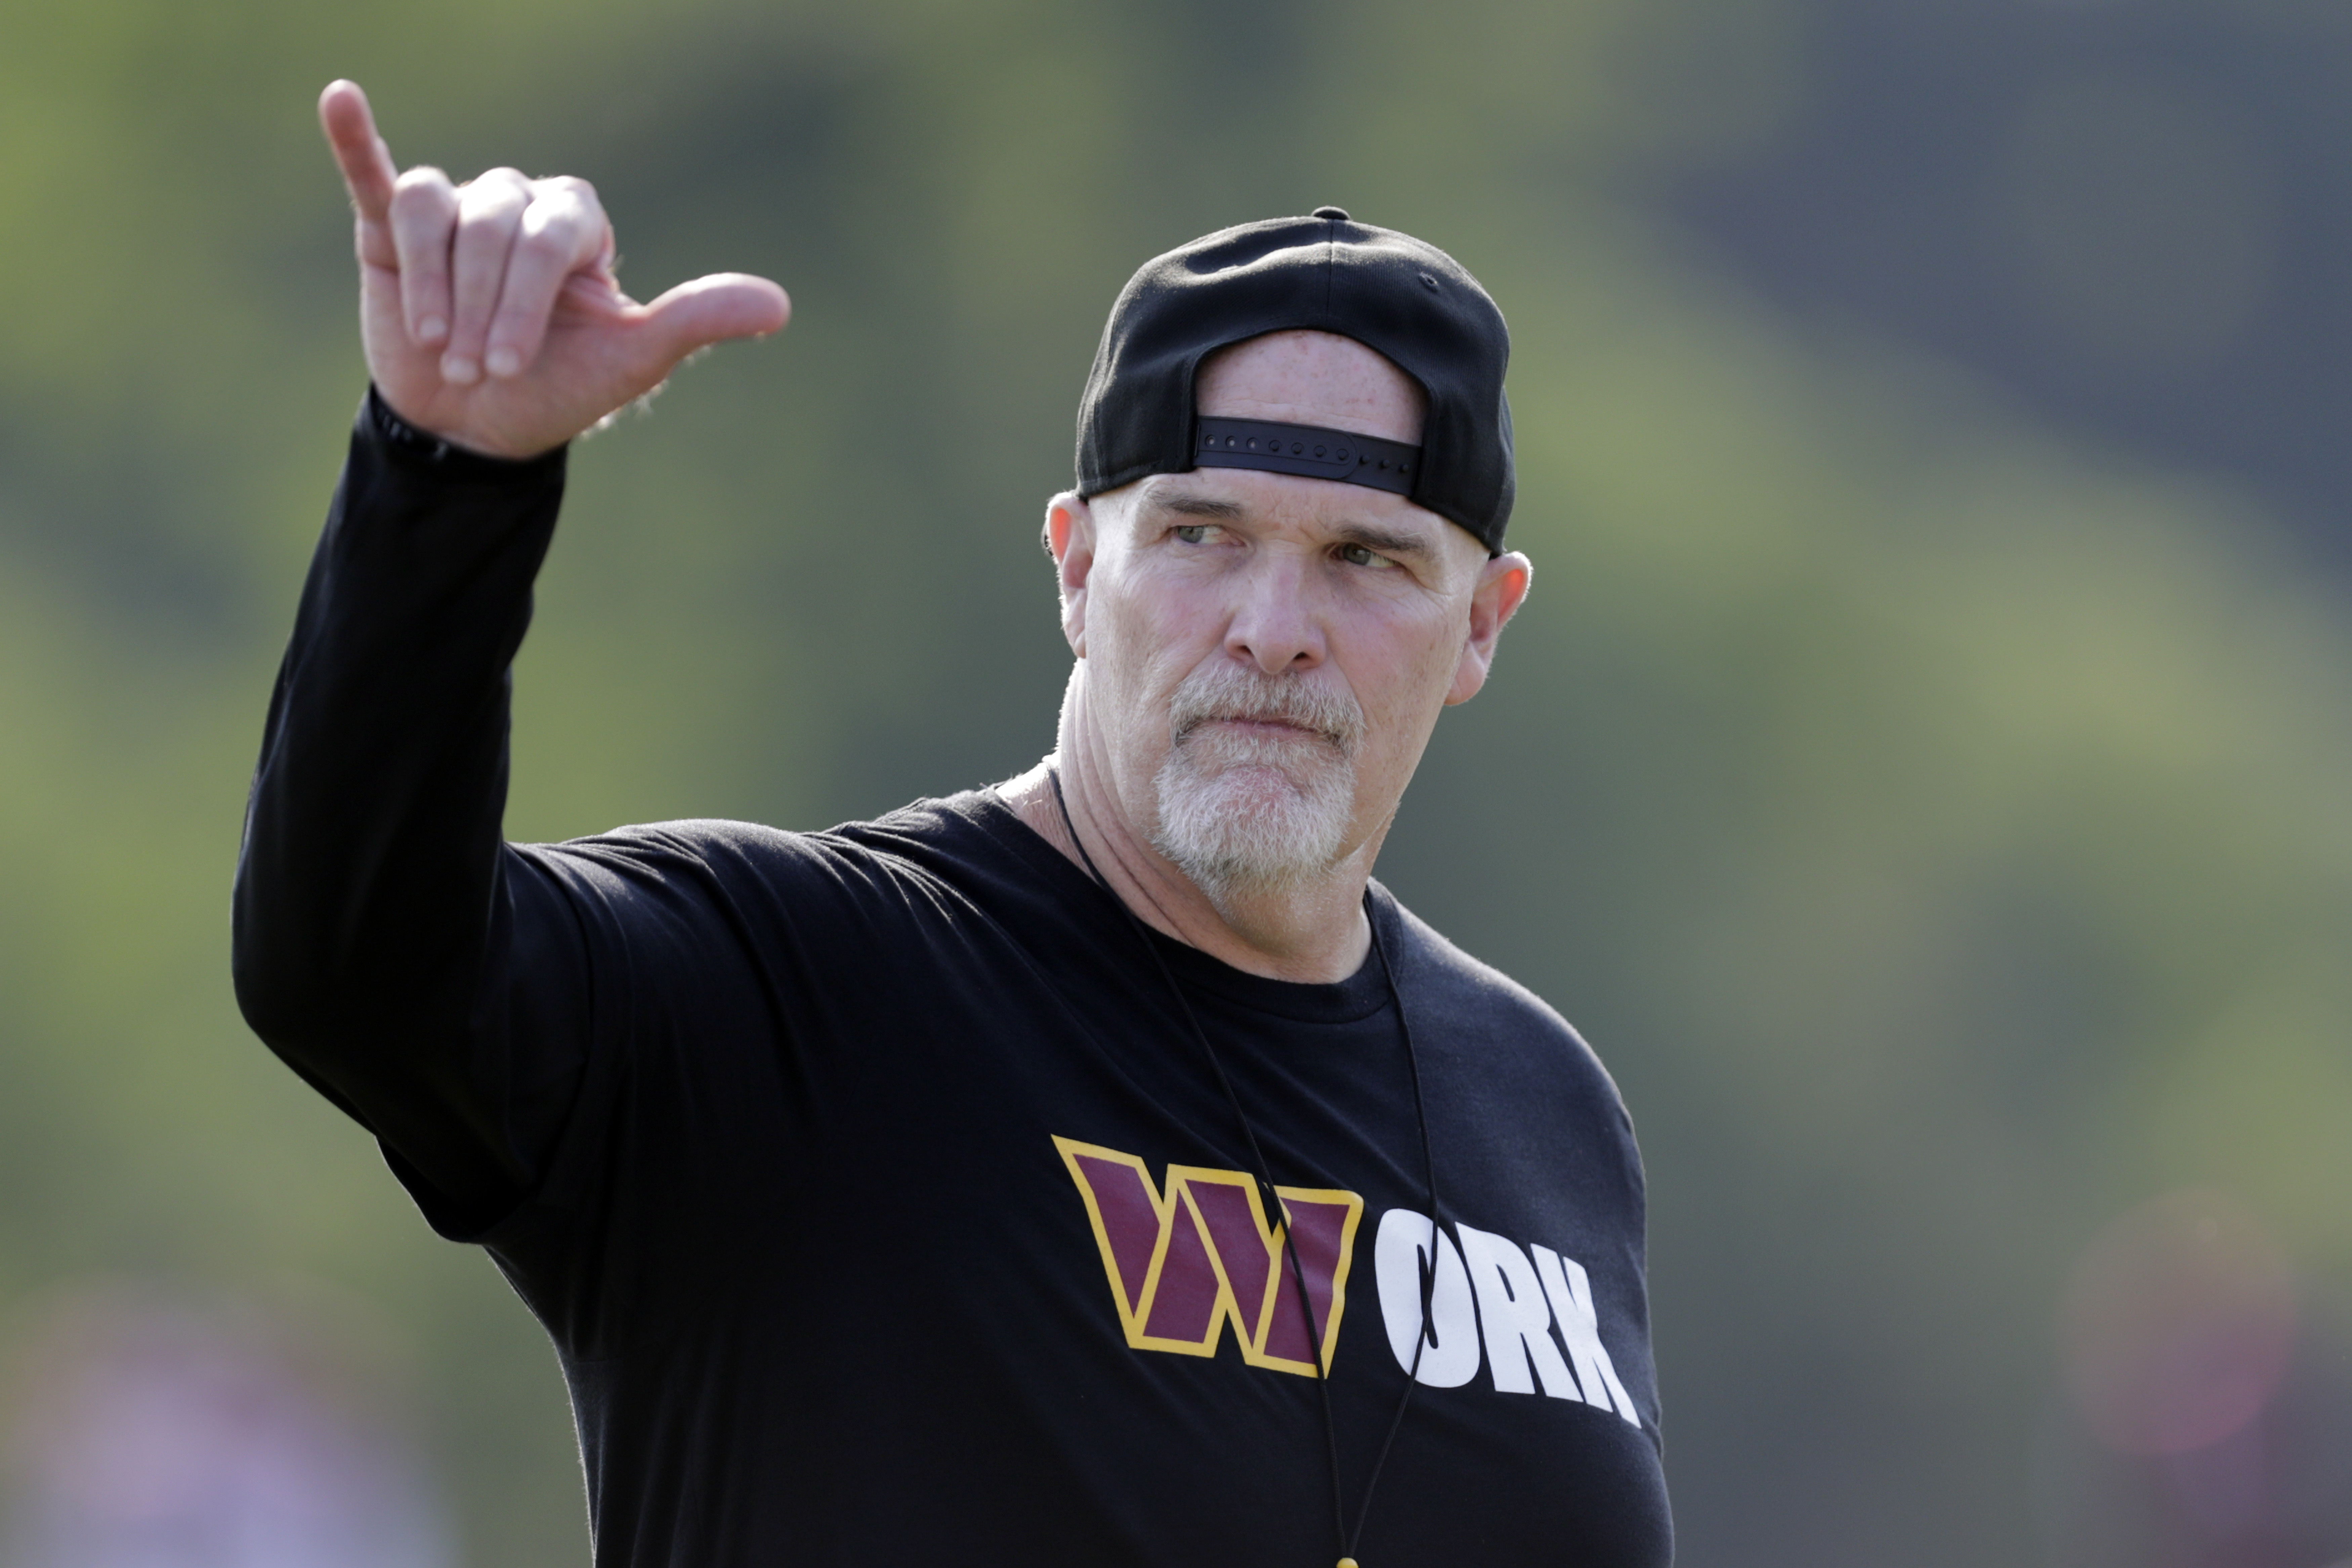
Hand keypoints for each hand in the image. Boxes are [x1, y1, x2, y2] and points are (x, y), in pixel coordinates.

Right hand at [319, 80, 789, 458]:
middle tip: (477, 368)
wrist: (480, 426)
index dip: (524, 298)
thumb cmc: (560, 388)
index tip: (509, 364)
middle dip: (480, 305)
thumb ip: (697, 322)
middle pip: (492, 225)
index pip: (550, 235)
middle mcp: (517, 205)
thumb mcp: (635, 360)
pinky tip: (342, 99)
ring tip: (435, 345)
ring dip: (432, 285)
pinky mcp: (392, 226)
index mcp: (576, 227)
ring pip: (435, 211)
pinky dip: (355, 138)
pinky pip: (375, 173)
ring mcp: (455, 212)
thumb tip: (781, 307)